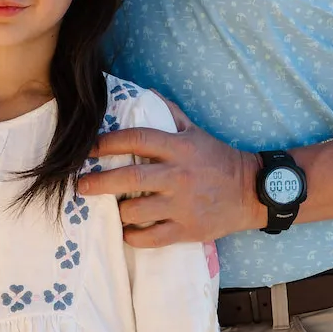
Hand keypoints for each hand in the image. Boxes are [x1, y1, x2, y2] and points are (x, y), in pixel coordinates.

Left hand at [76, 105, 255, 248]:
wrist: (252, 192)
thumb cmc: (218, 159)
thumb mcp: (195, 131)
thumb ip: (169, 113)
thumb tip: (144, 94)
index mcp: (179, 148)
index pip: (137, 139)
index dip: (107, 143)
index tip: (88, 149)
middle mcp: (178, 175)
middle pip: (129, 177)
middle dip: (99, 182)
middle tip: (80, 185)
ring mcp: (182, 205)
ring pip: (136, 210)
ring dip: (118, 210)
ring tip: (112, 208)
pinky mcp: (187, 230)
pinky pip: (150, 237)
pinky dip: (133, 236)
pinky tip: (127, 231)